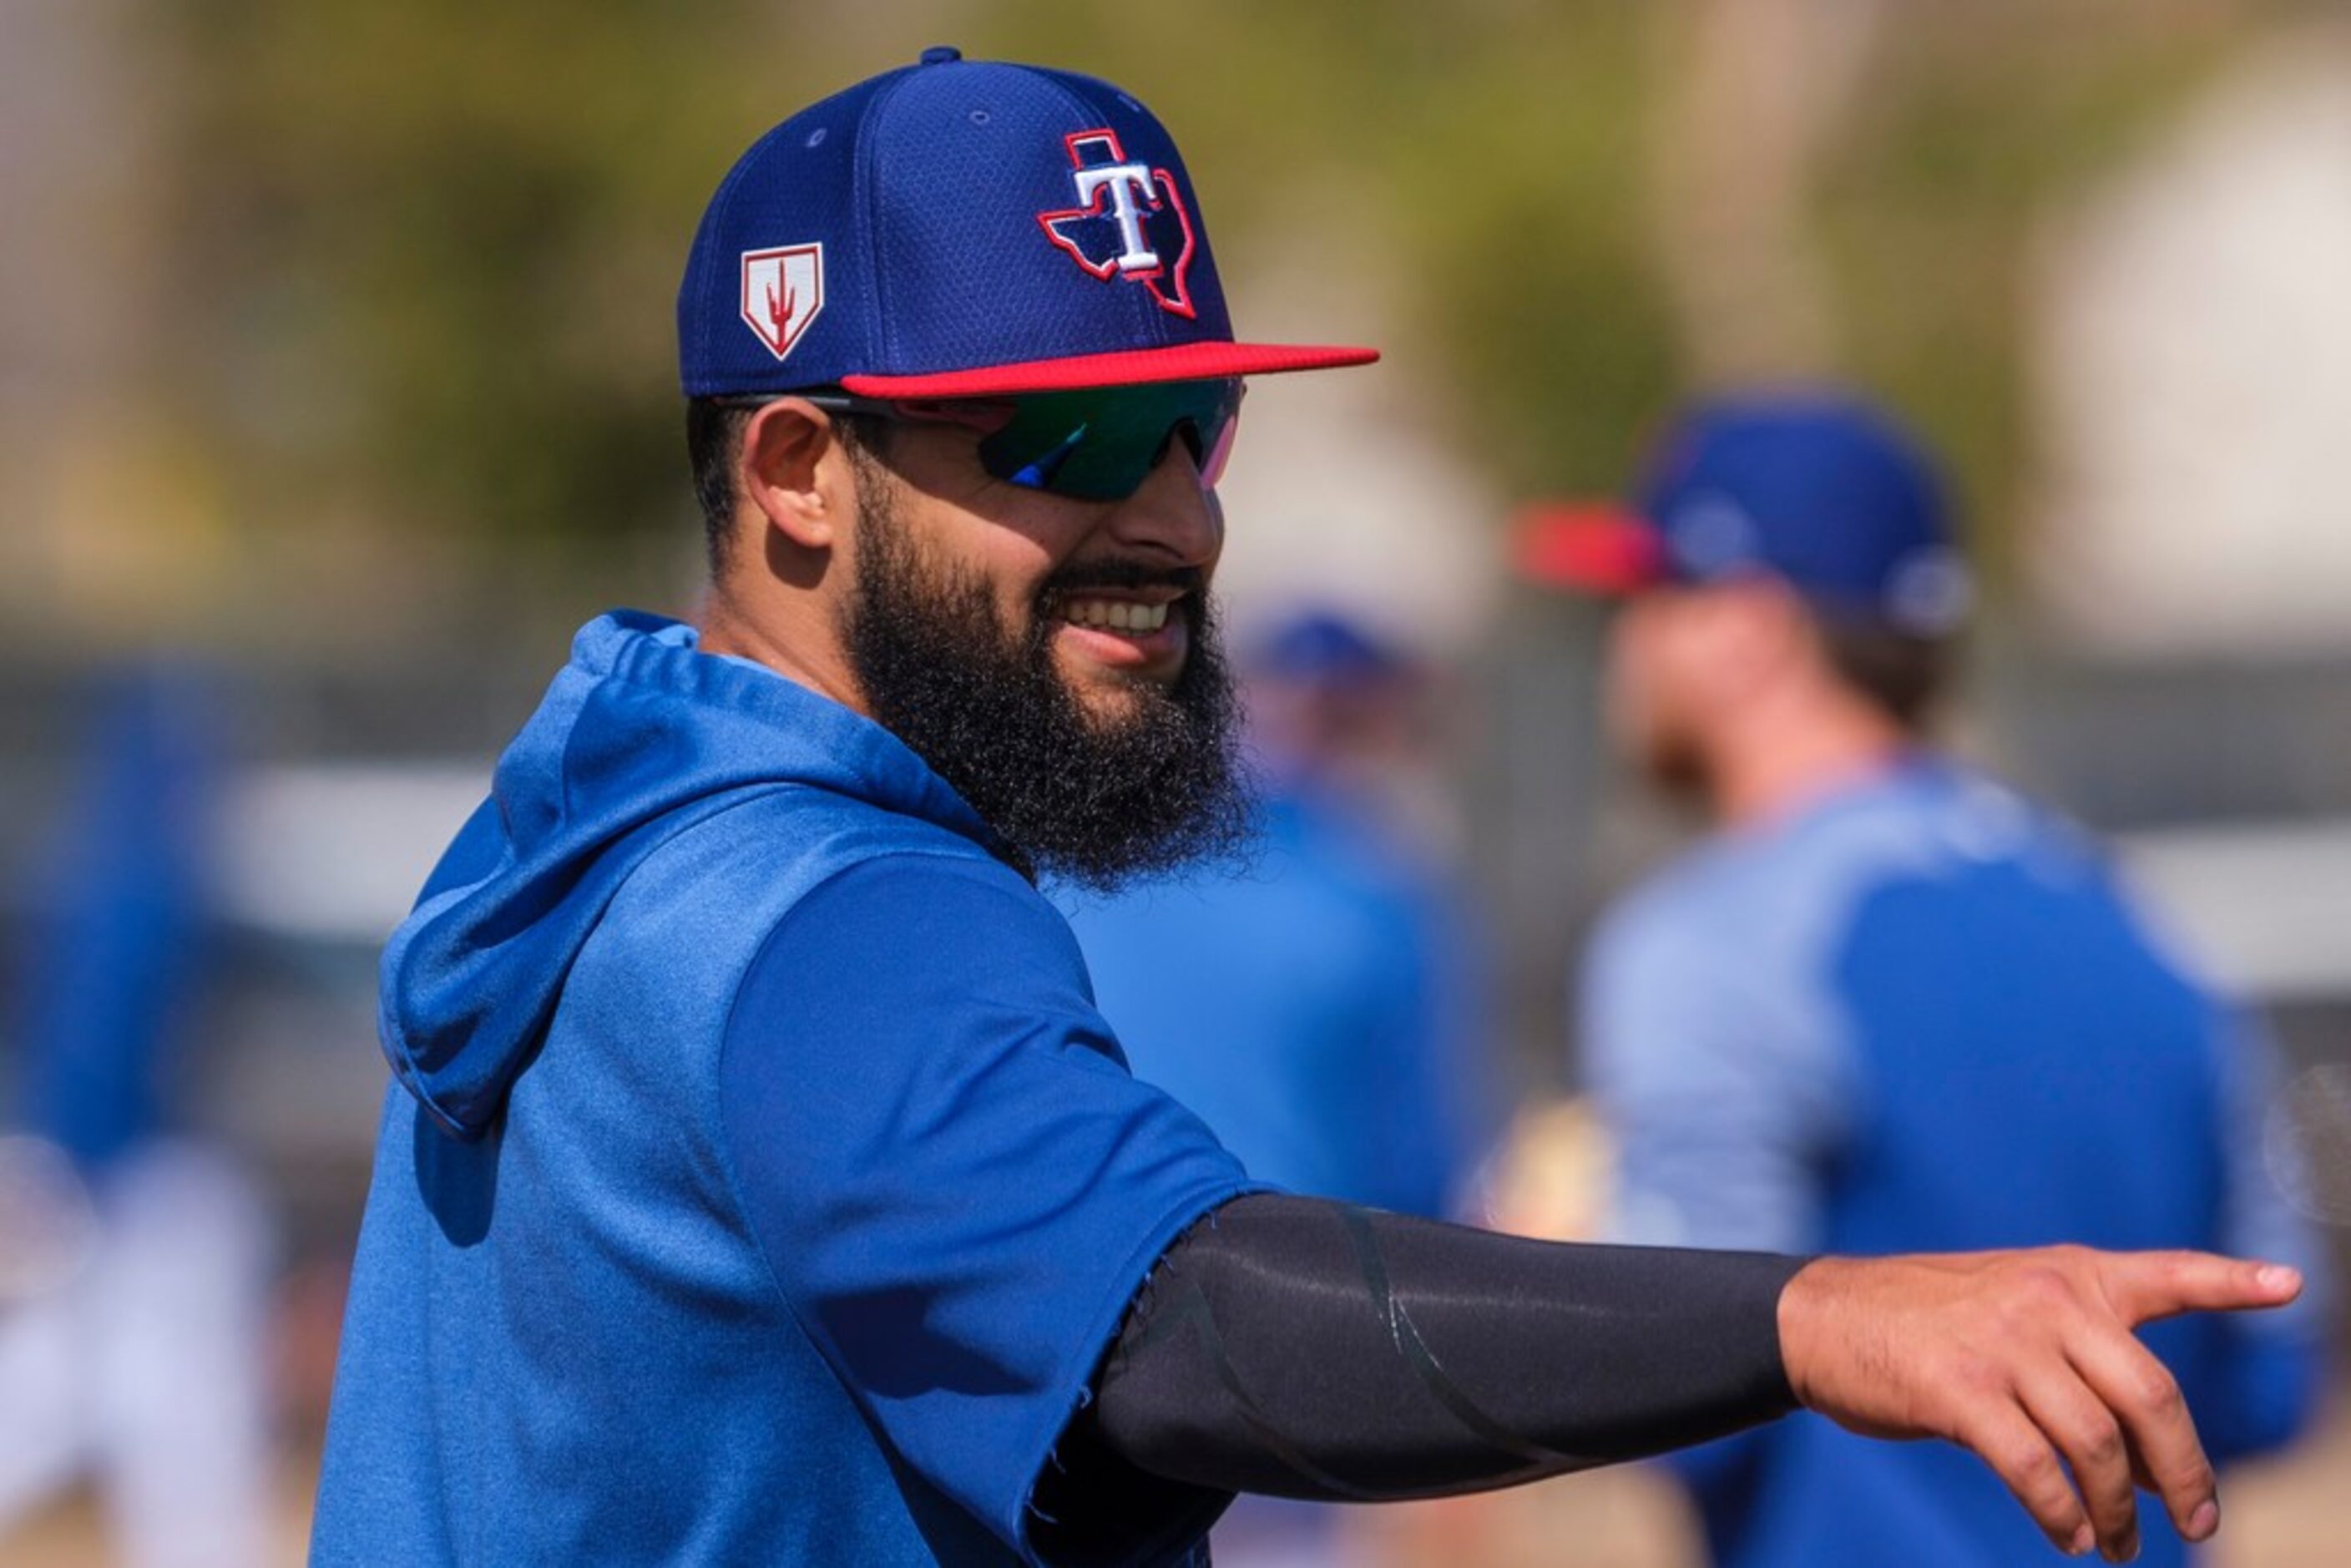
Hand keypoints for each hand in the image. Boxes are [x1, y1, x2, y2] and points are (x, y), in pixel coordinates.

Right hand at [1777, 1247, 2301, 1562]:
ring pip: (2097, 1445)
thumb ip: (2082, 1363)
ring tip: (2118, 1547)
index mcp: (2067, 1275)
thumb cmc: (1921, 1322)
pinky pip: (2035, 1470)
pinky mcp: (1958, 1389)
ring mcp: (2002, 1343)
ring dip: (2119, 1512)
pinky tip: (2067, 1534)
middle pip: (2151, 1397)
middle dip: (2185, 1473)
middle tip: (2198, 1525)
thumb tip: (2154, 1465)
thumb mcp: (2009, 1311)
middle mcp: (2046, 1302)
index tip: (2291, 1284)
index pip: (2166, 1274)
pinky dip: (2061, 1515)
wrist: (1820, 1316)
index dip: (2232, 1281)